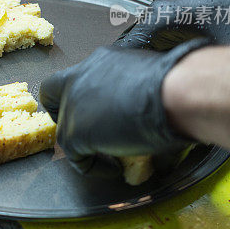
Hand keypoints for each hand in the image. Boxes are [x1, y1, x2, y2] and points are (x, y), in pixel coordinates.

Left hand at [40, 39, 207, 175]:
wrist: (173, 94)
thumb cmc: (175, 84)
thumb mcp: (151, 78)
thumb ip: (139, 90)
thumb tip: (152, 108)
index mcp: (102, 60)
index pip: (78, 72)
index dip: (77, 90)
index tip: (92, 106)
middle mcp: (81, 76)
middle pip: (53, 91)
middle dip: (62, 111)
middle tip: (85, 130)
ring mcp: (73, 104)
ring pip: (64, 127)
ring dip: (84, 143)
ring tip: (111, 156)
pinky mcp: (75, 132)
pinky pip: (75, 156)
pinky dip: (93, 165)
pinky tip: (115, 168)